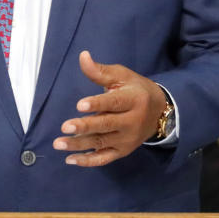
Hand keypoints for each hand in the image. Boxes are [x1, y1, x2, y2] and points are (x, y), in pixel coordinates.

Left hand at [52, 51, 167, 166]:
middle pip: (107, 125)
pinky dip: (88, 161)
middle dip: (85, 127)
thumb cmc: (134, 89)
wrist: (159, 112)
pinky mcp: (122, 151)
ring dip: (79, 145)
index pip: (114, 103)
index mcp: (133, 100)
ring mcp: (127, 139)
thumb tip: (82, 56)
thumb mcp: (121, 76)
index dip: (97, 104)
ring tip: (59, 143)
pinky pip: (104, 158)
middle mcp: (132, 122)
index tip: (79, 105)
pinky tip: (70, 159)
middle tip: (65, 127)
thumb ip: (100, 71)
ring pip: (102, 143)